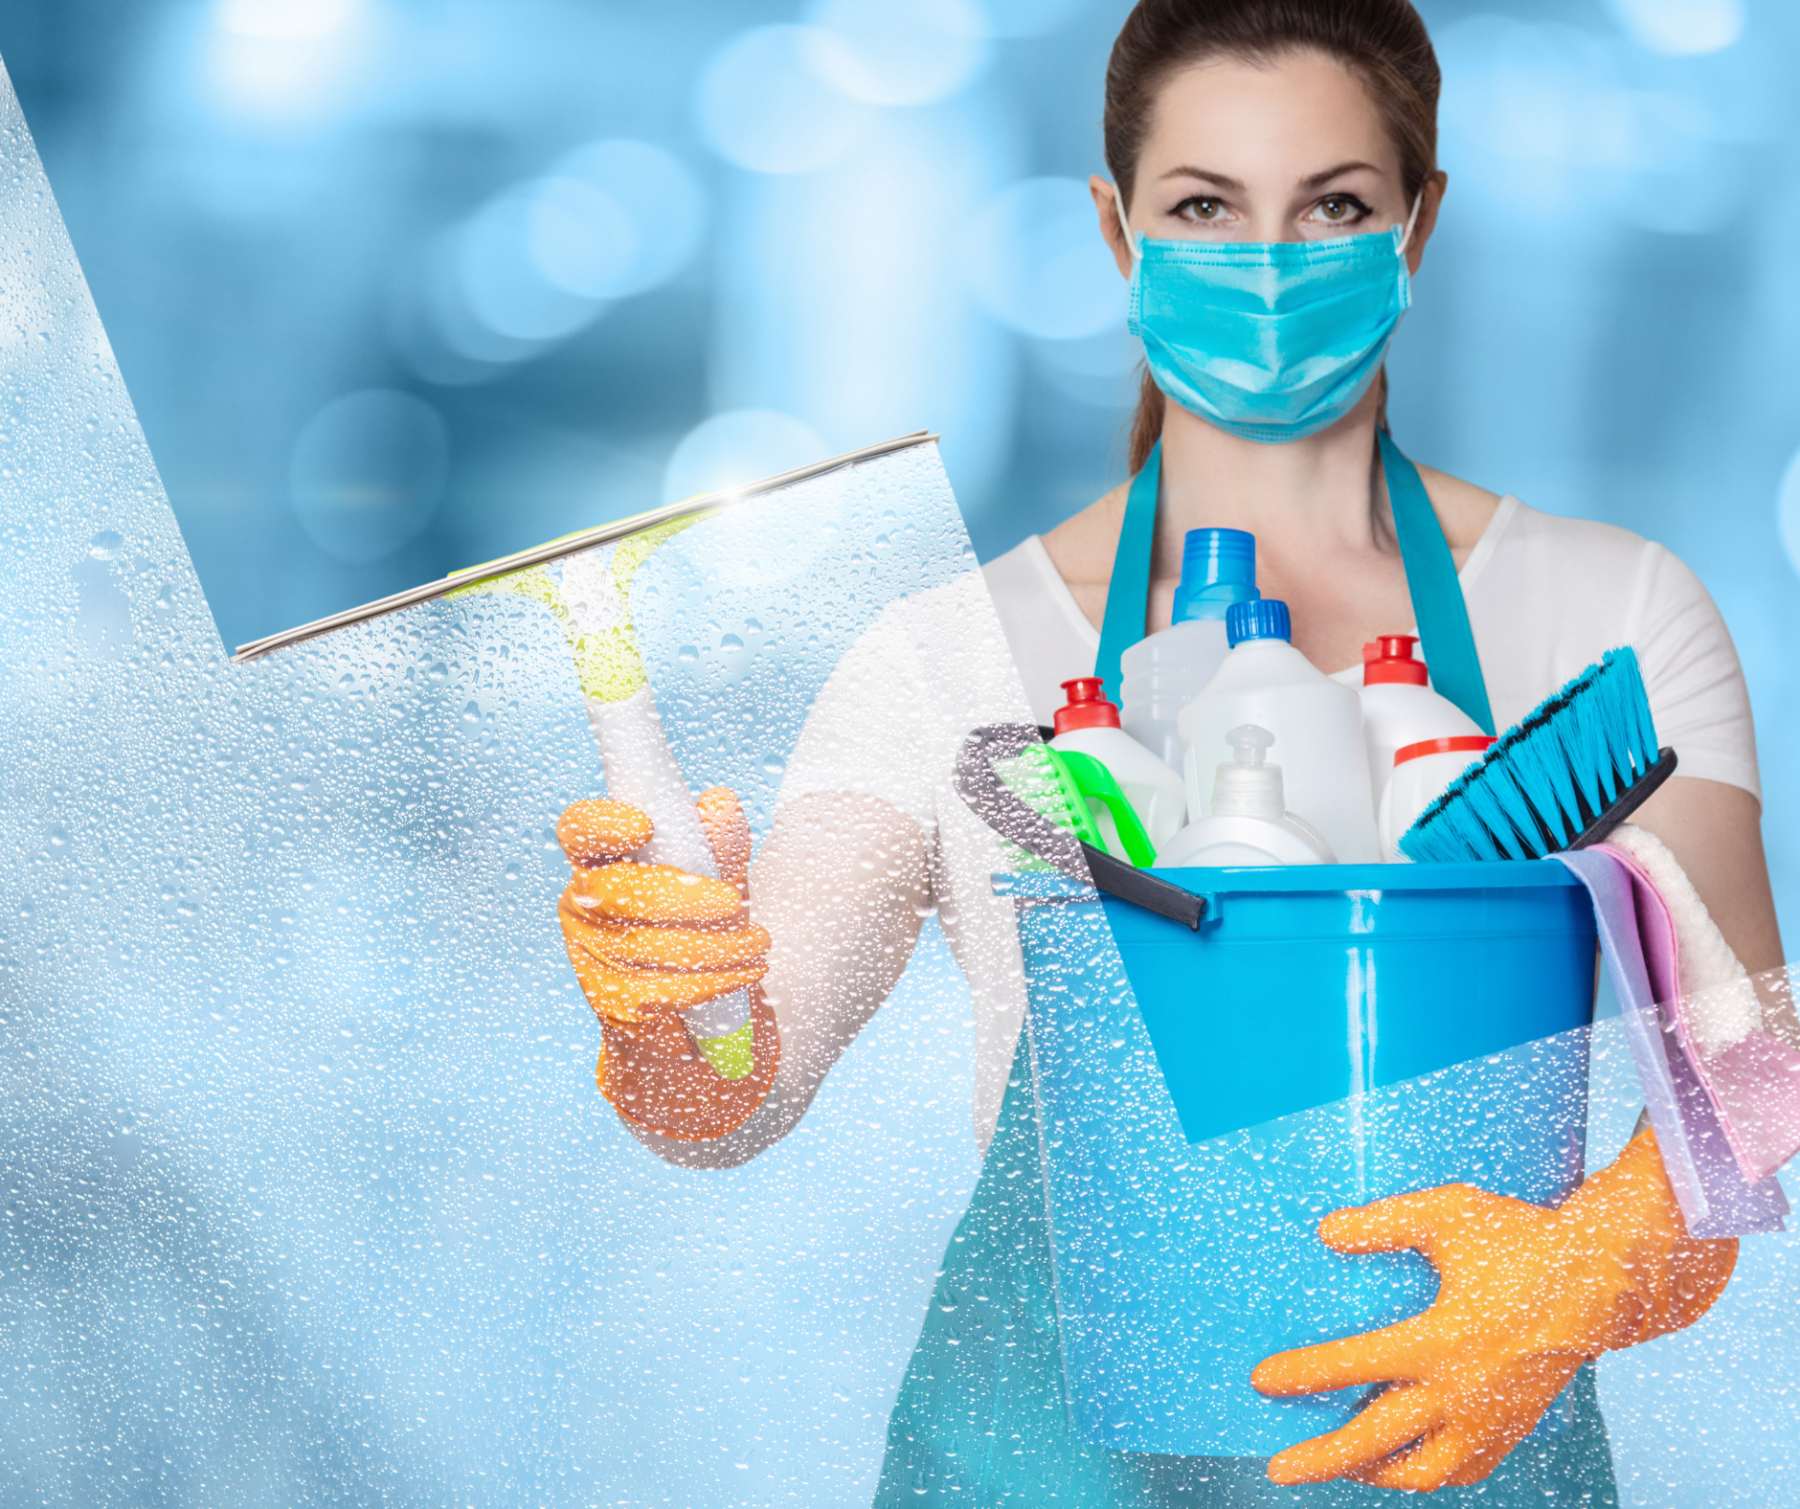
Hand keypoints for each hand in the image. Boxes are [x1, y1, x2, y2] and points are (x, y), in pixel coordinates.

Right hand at [556, 789, 779, 1141]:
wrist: (699, 1025)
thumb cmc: (700, 932)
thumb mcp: (717, 880)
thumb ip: (719, 844)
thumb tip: (720, 805)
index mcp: (601, 862)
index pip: (580, 830)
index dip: (603, 823)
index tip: (645, 825)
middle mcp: (584, 906)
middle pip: (618, 891)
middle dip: (683, 898)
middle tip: (734, 903)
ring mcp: (592, 958)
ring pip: (649, 945)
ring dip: (717, 945)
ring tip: (759, 942)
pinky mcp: (614, 1005)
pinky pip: (667, 990)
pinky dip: (716, 981)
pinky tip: (746, 973)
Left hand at [1251, 1128, 1736, 1490]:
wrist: (1604, 1278)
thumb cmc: (1523, 1240)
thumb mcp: (1446, 1213)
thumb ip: (1382, 1223)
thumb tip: (1327, 1232)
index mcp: (1438, 1342)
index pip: (1352, 1366)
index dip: (1302, 1375)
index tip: (1262, 1380)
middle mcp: (1461, 1392)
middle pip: (1375, 1441)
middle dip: (1322, 1459)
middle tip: (1280, 1469)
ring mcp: (1491, 1417)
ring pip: (1424, 1470)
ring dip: (1376, 1474)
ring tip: (1345, 1469)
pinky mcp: (1515, 1424)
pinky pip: (1467, 1468)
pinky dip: (1433, 1474)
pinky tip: (1412, 1465)